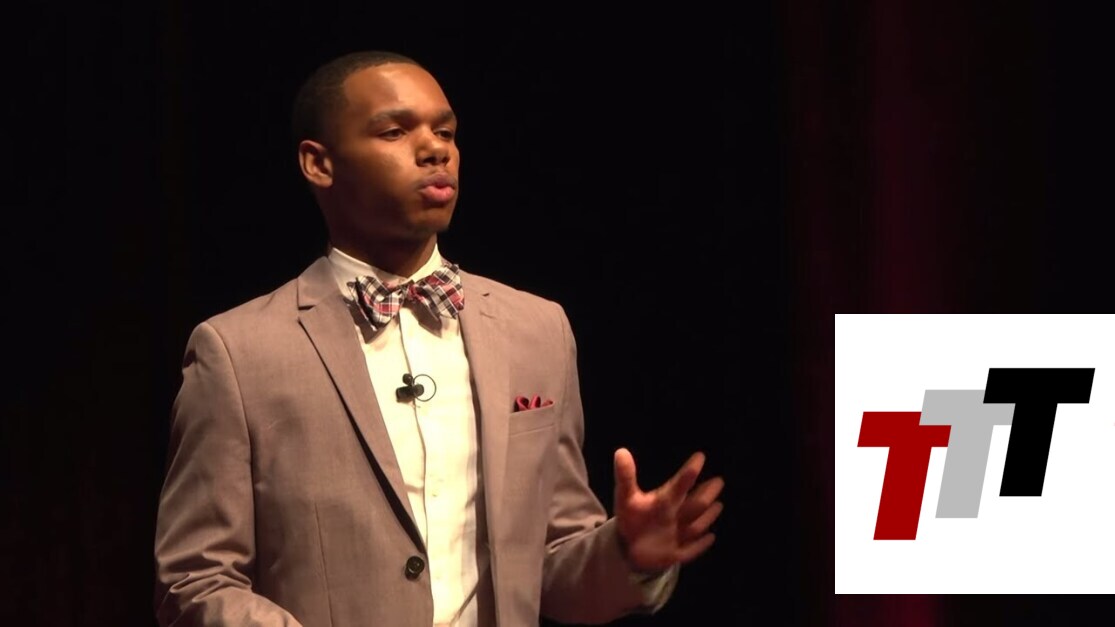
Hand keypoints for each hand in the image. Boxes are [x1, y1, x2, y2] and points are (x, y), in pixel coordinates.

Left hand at [612, 447, 724, 572]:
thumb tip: (620, 451)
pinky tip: (711, 537)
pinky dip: (700, 545)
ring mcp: (676, 536)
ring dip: (705, 517)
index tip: (700, 456)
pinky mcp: (673, 554)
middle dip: (705, 494)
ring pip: (694, 525)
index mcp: (664, 501)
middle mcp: (674, 516)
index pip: (678, 486)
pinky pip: (689, 550)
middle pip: (693, 504)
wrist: (630, 546)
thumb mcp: (626, 497)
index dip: (687, 473)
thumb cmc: (633, 517)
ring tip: (718, 504)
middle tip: (719, 481)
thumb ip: (625, 476)